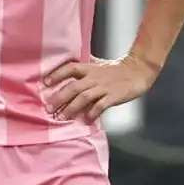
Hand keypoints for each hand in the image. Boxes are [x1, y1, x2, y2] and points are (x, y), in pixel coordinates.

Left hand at [43, 54, 159, 123]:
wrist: (138, 70)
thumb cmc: (117, 69)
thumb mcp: (99, 64)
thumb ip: (85, 68)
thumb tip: (68, 69)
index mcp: (90, 68)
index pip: (70, 68)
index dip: (57, 74)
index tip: (45, 82)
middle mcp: (94, 77)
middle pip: (73, 87)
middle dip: (59, 98)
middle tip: (48, 108)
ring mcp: (104, 87)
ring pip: (83, 97)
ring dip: (71, 108)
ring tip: (61, 117)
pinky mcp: (113, 96)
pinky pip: (100, 105)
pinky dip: (92, 113)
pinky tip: (86, 120)